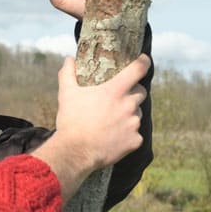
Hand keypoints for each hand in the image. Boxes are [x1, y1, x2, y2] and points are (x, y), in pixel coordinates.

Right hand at [31, 54, 149, 199]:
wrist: (75, 152)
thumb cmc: (71, 120)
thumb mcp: (66, 93)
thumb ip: (68, 73)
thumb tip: (69, 59)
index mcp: (115, 91)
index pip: (138, 69)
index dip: (143, 62)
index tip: (144, 60)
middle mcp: (128, 105)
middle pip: (141, 92)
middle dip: (133, 92)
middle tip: (118, 98)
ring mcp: (133, 124)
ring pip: (137, 113)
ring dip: (129, 114)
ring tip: (111, 121)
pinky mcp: (135, 141)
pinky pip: (136, 134)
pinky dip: (127, 134)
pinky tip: (113, 137)